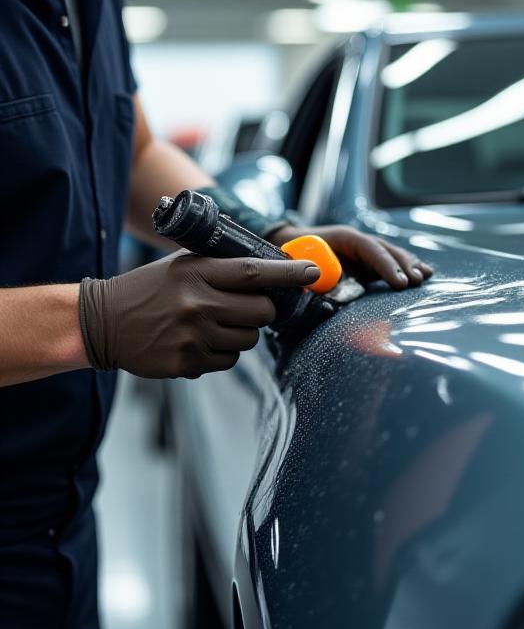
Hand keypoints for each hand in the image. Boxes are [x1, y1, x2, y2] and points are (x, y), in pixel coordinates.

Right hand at [79, 250, 320, 378]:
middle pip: (261, 312)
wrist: (104, 322)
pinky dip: (221, 354)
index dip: (288, 273)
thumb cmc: (150, 289)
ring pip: (249, 341)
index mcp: (196, 273)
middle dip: (261, 311)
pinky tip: (198, 342)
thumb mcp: (180, 265)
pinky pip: (229, 362)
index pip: (253, 272)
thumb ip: (220, 267)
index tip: (313, 272)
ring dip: (240, 334)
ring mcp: (193, 337)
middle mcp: (197, 304)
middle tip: (244, 307)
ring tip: (213, 324)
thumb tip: (271, 271)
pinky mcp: (188, 363)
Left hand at [269, 224, 432, 289]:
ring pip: (392, 254)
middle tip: (416, 281)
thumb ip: (317, 276)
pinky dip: (406, 268)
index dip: (386, 264)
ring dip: (409, 265)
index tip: (399, 282)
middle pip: (386, 249)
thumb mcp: (303, 264)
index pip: (370, 248)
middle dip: (403, 265)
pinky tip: (424, 274)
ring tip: (425, 276)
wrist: (291, 246)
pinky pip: (390, 263)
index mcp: (344, 238)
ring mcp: (364, 251)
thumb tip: (331, 291)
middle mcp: (358, 242)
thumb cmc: (296, 255)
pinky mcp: (367, 262)